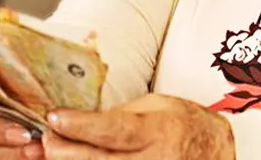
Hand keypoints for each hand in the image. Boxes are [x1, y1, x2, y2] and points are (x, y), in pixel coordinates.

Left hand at [41, 93, 234, 159]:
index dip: (80, 125)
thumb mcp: (156, 106)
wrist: (215, 151)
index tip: (54, 117)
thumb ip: (120, 114)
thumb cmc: (184, 124)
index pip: (113, 130)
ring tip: (51, 154)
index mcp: (158, 130)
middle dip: (64, 150)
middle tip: (44, 139)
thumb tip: (80, 121)